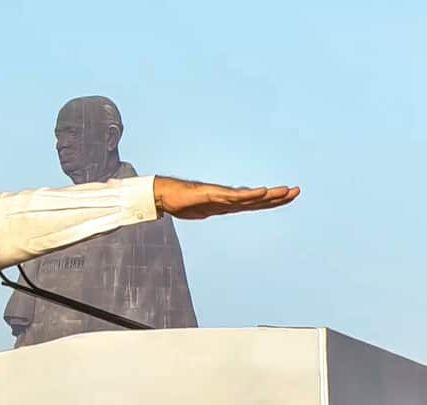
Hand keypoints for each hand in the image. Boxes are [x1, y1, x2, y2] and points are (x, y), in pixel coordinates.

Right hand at [153, 176, 299, 218]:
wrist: (164, 195)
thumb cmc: (180, 202)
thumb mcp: (200, 211)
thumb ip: (210, 211)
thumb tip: (212, 212)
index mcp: (227, 204)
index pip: (255, 203)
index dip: (272, 201)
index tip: (289, 197)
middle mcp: (227, 199)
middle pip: (258, 199)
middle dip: (278, 196)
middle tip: (297, 190)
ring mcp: (220, 196)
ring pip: (250, 196)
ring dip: (269, 195)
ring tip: (286, 191)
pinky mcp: (212, 194)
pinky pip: (234, 196)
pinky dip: (249, 195)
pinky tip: (262, 193)